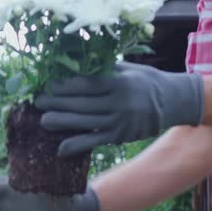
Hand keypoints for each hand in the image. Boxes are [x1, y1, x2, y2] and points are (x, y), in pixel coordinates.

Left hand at [34, 62, 203, 155]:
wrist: (174, 101)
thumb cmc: (145, 80)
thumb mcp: (127, 68)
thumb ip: (103, 68)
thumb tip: (73, 62)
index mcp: (119, 82)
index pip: (87, 84)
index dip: (65, 85)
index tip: (47, 84)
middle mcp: (119, 103)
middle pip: (82, 104)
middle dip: (57, 103)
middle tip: (38, 102)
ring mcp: (119, 122)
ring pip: (85, 123)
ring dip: (62, 122)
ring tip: (43, 121)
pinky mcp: (119, 137)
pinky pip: (94, 142)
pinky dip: (77, 145)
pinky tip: (60, 148)